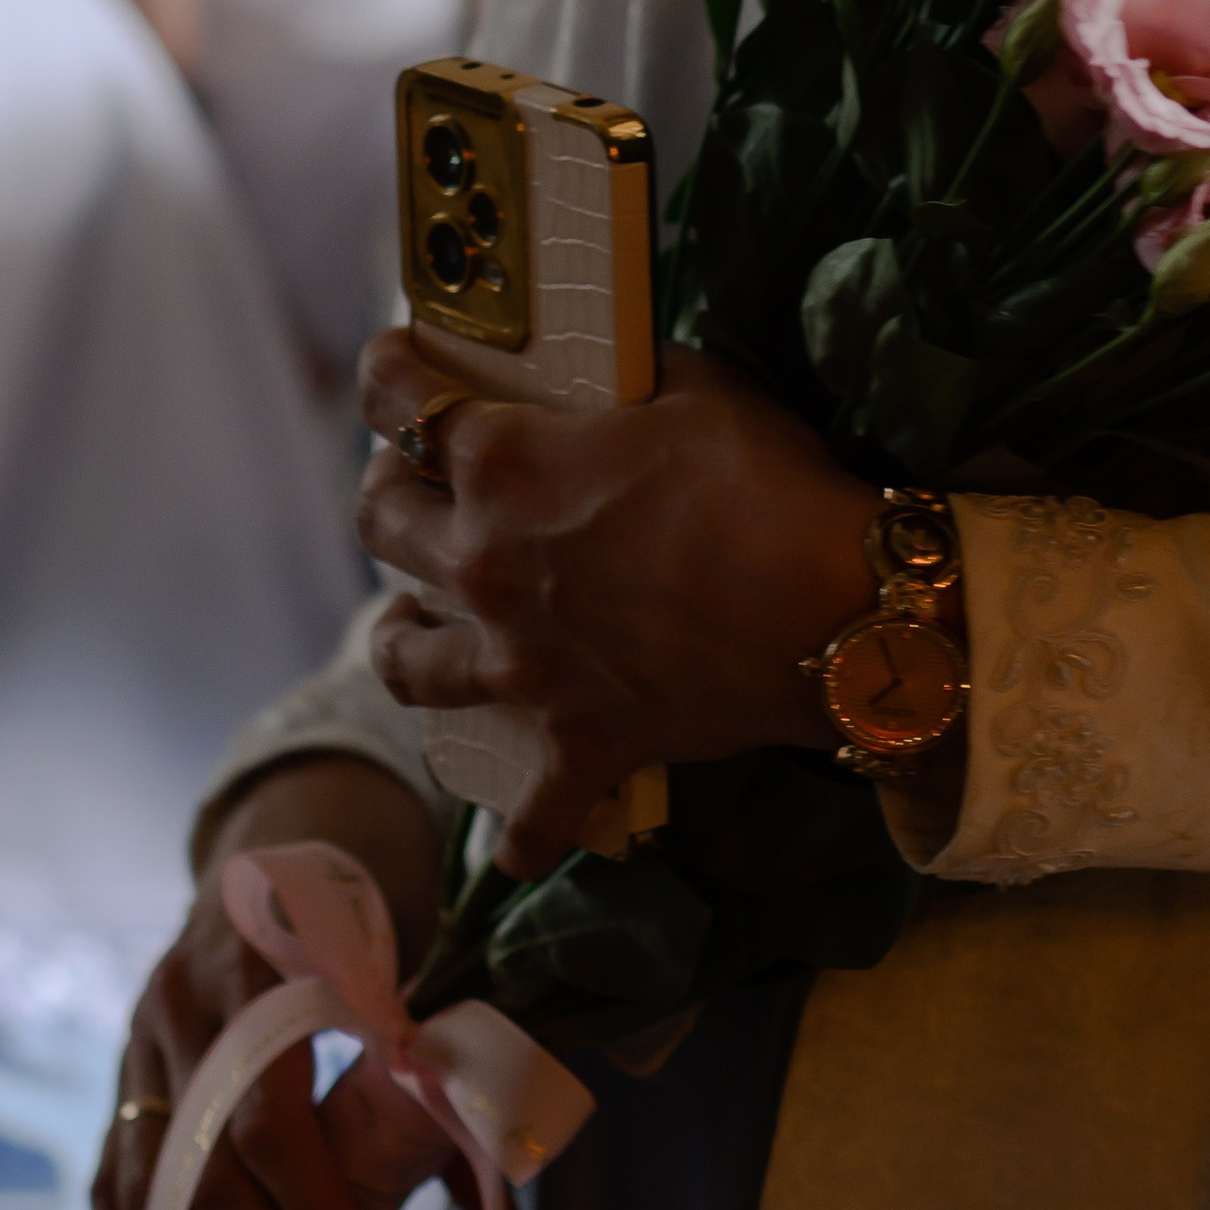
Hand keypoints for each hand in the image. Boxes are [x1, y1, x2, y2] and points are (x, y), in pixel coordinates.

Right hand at [93, 757, 448, 1209]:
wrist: (273, 838)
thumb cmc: (354, 901)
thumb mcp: (400, 952)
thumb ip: (429, 1062)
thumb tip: (489, 1196)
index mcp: (254, 967)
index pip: (271, 1119)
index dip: (323, 1209)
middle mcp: (177, 1014)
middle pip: (211, 1178)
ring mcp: (138, 1051)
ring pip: (151, 1199)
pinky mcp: (121, 1084)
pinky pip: (107, 1188)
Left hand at [357, 332, 880, 872]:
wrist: (828, 613)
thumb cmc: (765, 484)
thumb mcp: (700, 387)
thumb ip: (638, 375)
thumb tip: (624, 372)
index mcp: (506, 465)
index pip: (403, 403)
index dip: (388, 372)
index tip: (391, 363)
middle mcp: (487, 565)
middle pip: (381, 524)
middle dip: (384, 491)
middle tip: (408, 479)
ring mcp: (523, 665)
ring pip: (407, 665)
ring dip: (397, 640)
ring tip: (406, 628)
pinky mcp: (576, 743)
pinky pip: (528, 815)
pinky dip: (520, 835)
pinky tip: (514, 846)